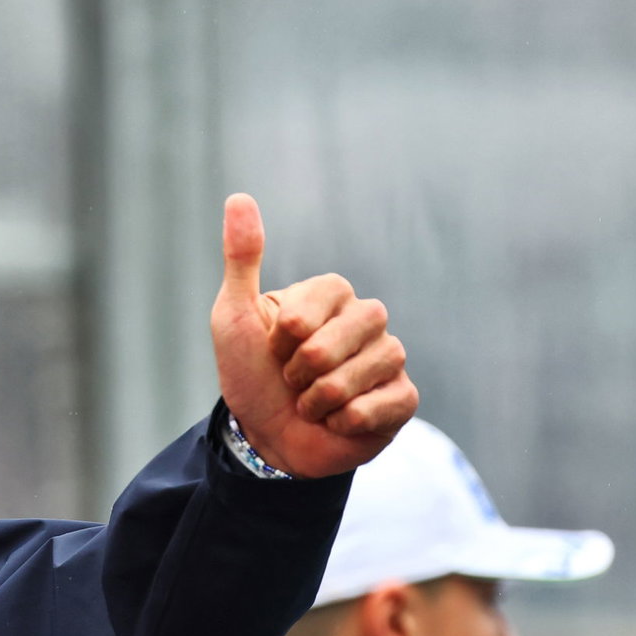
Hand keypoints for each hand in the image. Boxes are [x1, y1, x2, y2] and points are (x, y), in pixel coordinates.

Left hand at [210, 193, 417, 477]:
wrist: (263, 438)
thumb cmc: (248, 373)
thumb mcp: (233, 316)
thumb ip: (241, 258)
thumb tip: (238, 197)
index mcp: (330, 294)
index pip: (319, 301)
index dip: (287, 333)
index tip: (272, 346)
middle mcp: (365, 319)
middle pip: (347, 334)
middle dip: (304, 367)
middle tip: (291, 379)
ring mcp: (388, 358)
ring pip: (367, 370)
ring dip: (322, 398)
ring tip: (310, 403)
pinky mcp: (403, 398)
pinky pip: (387, 403)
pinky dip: (348, 420)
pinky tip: (336, 422)